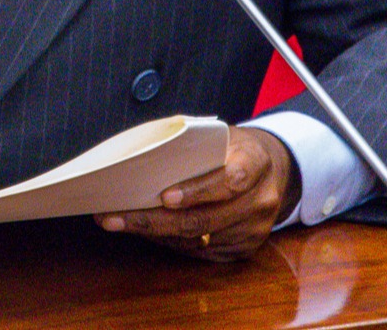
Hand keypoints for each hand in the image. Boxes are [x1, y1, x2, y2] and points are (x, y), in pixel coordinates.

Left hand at [95, 125, 300, 261]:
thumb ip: (190, 144)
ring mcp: (255, 228)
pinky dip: (172, 242)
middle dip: (156, 221)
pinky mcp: (245, 249)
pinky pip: (202, 252)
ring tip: (120, 223)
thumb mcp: (218, 136)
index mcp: (256, 162)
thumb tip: (142, 156)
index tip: (165, 196)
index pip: (231, 179)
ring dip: (156, 234)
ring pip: (199, 240)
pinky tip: (148, 231)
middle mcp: (261, 200)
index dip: (198, 191)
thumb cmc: (231, 149)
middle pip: (207, 219)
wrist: (269, 170)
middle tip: (117, 217)